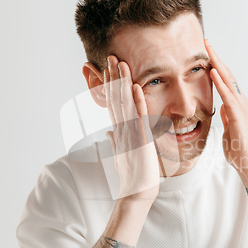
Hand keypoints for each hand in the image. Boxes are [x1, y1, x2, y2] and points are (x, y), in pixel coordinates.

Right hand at [104, 56, 159, 199]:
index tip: (108, 69)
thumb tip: (109, 133)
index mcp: (119, 131)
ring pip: (124, 102)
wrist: (137, 191)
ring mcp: (129, 132)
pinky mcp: (140, 139)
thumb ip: (115, 141)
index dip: (110, 85)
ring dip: (122, 82)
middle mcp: (121, 128)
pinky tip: (135, 87)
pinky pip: (138, 116)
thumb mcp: (122, 154)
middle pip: (115, 98)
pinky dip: (137, 101)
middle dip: (113, 77)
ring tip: (120, 63)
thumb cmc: (132, 174)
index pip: (113, 103)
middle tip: (111, 56)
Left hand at [204, 39, 247, 185]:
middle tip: (206, 41)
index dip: (216, 65)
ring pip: (228, 80)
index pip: (225, 80)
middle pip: (227, 74)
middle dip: (216, 57)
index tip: (206, 53)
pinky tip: (212, 72)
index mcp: (236, 104)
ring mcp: (241, 107)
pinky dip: (220, 83)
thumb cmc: (238, 147)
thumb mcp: (228, 127)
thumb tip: (221, 107)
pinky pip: (227, 96)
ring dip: (217, 64)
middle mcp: (240, 101)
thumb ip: (226, 116)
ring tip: (208, 49)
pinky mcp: (238, 115)